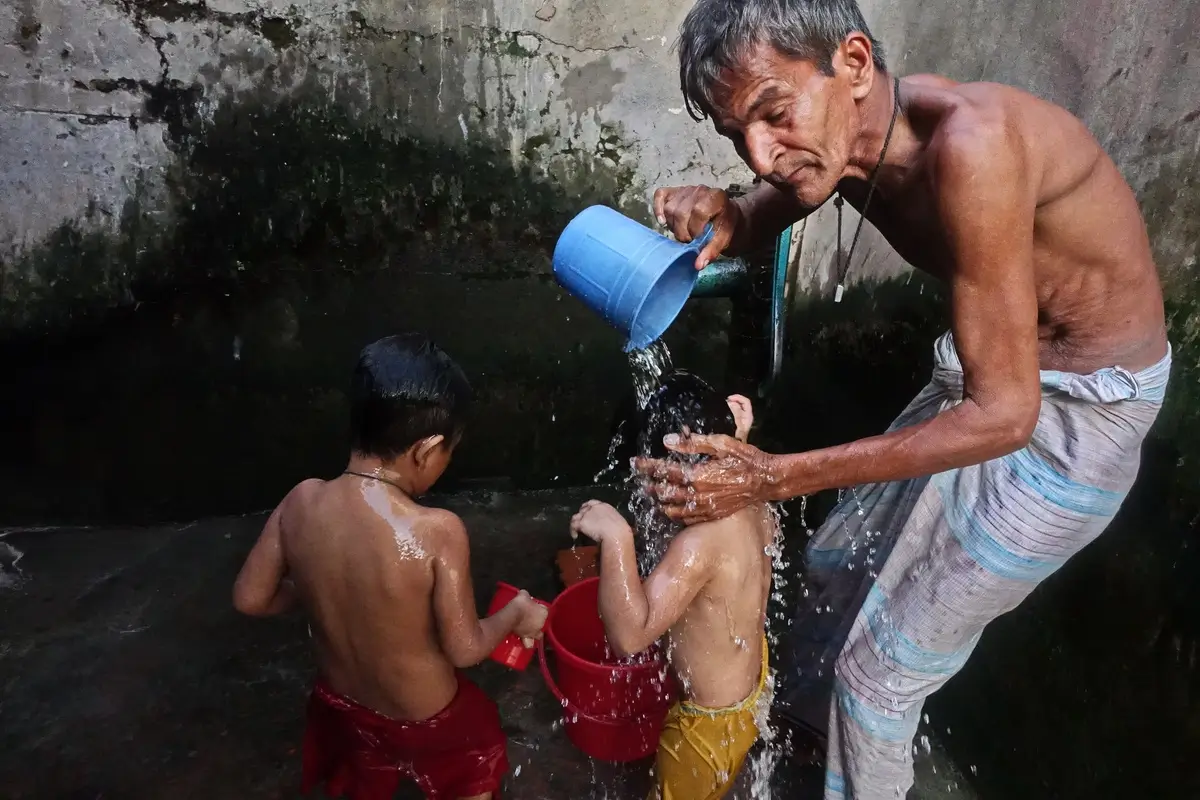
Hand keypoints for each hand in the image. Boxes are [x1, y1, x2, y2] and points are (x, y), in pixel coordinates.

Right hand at [511, 590, 547, 647]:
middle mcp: (542, 624)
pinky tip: (522, 638)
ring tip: (528, 630)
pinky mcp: (527, 638)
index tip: (533, 606)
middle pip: (542, 623)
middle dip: (537, 621)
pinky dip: (526, 641)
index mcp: (544, 612)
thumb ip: (526, 596)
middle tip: (529, 617)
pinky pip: (529, 642)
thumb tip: (524, 595)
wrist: (512, 615)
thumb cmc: (520, 603)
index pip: (545, 610)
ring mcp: (535, 632)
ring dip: (534, 633)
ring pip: (538, 635)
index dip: (539, 608)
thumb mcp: (523, 595)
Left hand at [569, 500, 633, 544]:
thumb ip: (611, 521)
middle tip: (582, 522)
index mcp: (605, 506)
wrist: (616, 535)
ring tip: (576, 530)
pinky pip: (573, 526)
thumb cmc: (621, 531)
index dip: (589, 508)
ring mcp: (587, 515)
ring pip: (576, 516)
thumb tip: (609, 526)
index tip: (588, 512)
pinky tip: (575, 536)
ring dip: (576, 522)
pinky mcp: (582, 523)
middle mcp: (594, 508)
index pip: (593, 503)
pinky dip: (572, 531)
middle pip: (583, 509)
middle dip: (582, 515)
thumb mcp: (618, 521)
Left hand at [635, 433, 772, 524]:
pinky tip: (670, 510)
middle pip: (666, 491)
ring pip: (674, 508)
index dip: (649, 466)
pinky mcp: (712, 514)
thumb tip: (668, 441)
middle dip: (651, 484)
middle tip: (640, 480)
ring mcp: (705, 507)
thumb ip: (692, 444)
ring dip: (660, 501)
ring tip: (651, 496)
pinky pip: (688, 518)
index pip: (666, 470)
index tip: (636, 462)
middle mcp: (699, 494)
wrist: (765, 480)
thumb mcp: (720, 444)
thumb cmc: (744, 458)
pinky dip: (675, 514)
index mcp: (698, 475)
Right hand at [653, 185, 743, 269]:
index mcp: (715, 197)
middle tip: (689, 240)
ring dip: (673, 225)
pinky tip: (663, 222)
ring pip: (670, 208)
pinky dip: (658, 209)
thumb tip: (698, 265)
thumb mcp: (723, 239)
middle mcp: (700, 190)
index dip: (695, 229)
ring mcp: (686, 189)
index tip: (698, 240)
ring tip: (682, 232)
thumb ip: (712, 251)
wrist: (724, 214)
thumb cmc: (724, 226)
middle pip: (680, 212)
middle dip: (682, 232)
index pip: (698, 212)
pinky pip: (660, 195)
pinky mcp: (675, 191)